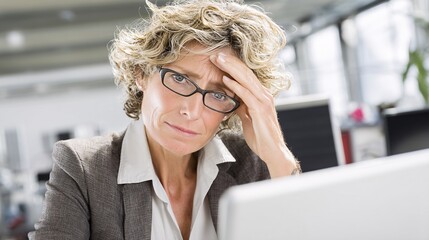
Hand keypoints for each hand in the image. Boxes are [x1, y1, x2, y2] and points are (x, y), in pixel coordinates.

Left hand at [210, 52, 297, 176]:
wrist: (272, 152)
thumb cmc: (261, 136)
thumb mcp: (248, 118)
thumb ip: (242, 106)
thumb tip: (233, 99)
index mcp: (260, 95)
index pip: (245, 75)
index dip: (232, 66)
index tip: (218, 59)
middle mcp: (264, 94)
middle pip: (245, 73)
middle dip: (230, 62)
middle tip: (215, 53)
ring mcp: (264, 101)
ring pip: (246, 79)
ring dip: (231, 69)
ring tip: (218, 60)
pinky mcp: (261, 110)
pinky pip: (246, 95)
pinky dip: (236, 86)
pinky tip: (225, 80)